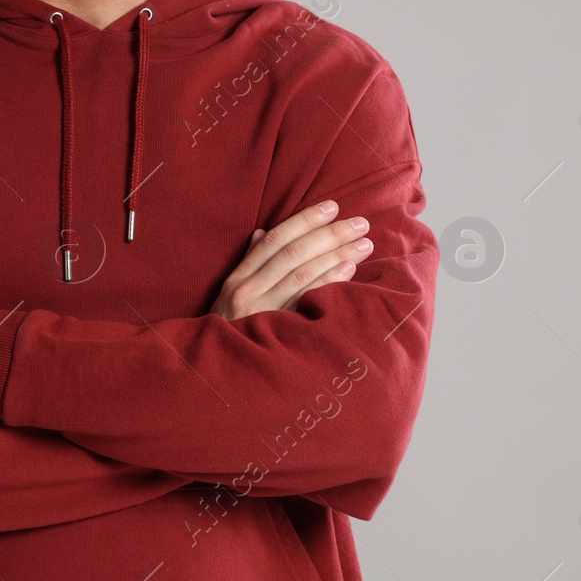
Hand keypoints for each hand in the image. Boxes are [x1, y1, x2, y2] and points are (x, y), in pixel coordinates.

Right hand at [210, 201, 372, 320]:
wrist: (217, 373)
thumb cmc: (228, 332)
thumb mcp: (228, 296)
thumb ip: (248, 264)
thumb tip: (261, 233)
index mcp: (238, 278)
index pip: (275, 240)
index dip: (304, 220)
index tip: (332, 207)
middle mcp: (249, 292)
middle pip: (294, 254)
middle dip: (330, 234)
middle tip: (360, 223)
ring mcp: (263, 313)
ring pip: (303, 275)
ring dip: (336, 255)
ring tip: (364, 244)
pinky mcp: (278, 334)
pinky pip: (307, 302)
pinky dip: (329, 283)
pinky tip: (349, 270)